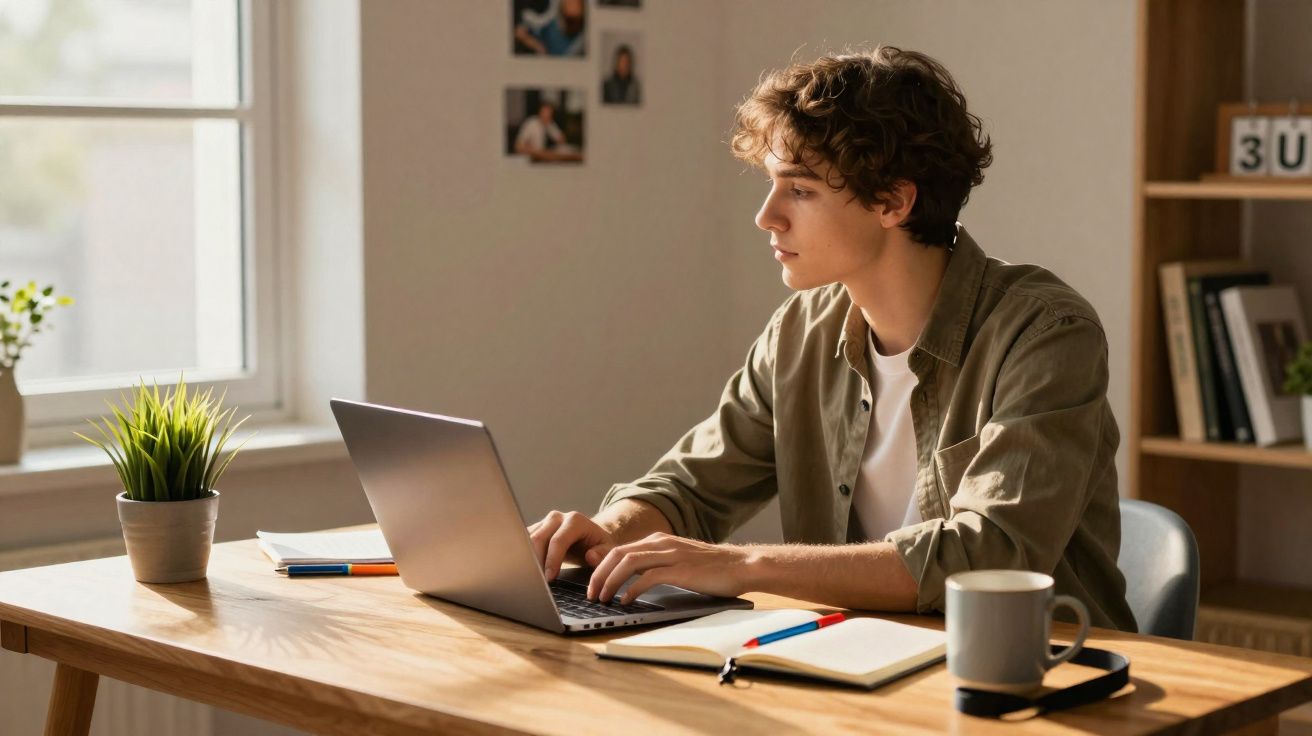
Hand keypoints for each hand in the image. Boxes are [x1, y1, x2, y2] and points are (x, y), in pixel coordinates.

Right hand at [527, 510, 615, 580]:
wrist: (589, 538)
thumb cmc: (599, 547)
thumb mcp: (608, 551)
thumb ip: (603, 554)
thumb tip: (590, 556)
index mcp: (575, 521)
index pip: (558, 541)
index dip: (552, 561)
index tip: (549, 579)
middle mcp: (557, 517)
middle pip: (538, 538)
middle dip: (535, 561)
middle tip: (536, 581)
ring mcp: (544, 522)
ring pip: (527, 540)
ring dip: (527, 559)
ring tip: (530, 578)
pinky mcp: (535, 529)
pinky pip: (523, 542)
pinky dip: (524, 556)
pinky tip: (526, 571)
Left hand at [587, 532, 758, 604]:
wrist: (741, 565)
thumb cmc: (711, 568)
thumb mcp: (677, 560)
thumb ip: (655, 564)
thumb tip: (632, 579)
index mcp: (658, 540)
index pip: (619, 550)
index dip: (600, 566)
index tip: (591, 583)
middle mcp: (661, 543)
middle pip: (618, 554)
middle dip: (598, 574)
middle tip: (590, 593)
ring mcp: (671, 555)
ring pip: (628, 563)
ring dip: (610, 581)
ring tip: (602, 598)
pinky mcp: (681, 570)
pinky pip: (648, 577)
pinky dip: (632, 589)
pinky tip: (626, 600)